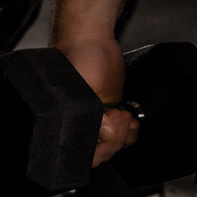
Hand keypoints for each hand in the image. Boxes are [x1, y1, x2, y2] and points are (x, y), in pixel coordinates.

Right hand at [52, 34, 140, 168]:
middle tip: (116, 113)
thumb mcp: (81, 86)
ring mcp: (96, 122)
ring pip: (114, 146)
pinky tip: (129, 117)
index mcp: (66, 126)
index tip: (107, 124)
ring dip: (125, 134)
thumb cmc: (78, 58)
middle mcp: (80, 127)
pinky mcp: (110, 114)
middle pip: (102, 154)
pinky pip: (122, 133)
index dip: (100, 146)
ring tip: (123, 114)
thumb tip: (103, 133)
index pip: (83, 156)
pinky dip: (130, 129)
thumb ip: (88, 112)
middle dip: (115, 137)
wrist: (92, 39)